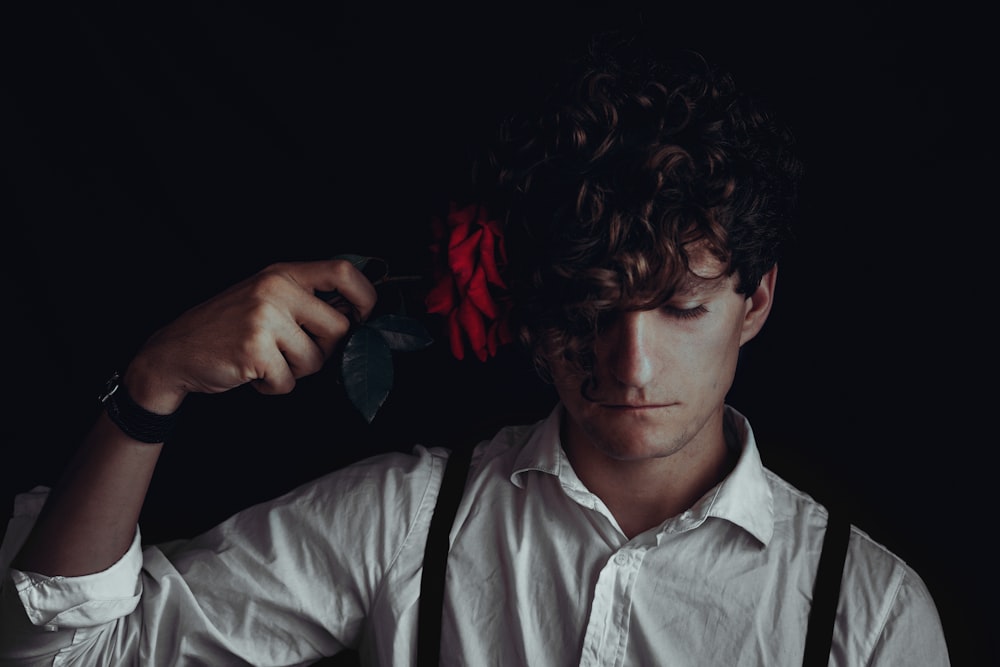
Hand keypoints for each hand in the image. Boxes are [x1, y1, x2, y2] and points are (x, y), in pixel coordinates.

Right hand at [124, 259, 376, 413]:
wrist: (175, 352)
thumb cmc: (228, 328)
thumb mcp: (266, 298)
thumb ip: (306, 300)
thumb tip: (359, 317)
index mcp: (283, 273)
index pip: (343, 271)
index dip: (366, 296)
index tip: (366, 317)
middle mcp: (276, 290)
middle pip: (340, 328)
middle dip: (326, 351)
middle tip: (295, 353)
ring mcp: (264, 318)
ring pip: (317, 361)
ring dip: (296, 372)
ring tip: (267, 360)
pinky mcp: (255, 349)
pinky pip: (289, 382)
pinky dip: (274, 386)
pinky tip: (252, 373)